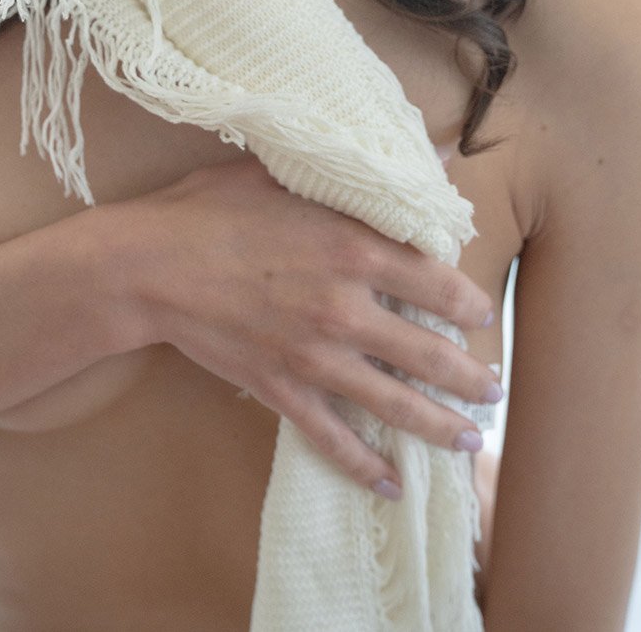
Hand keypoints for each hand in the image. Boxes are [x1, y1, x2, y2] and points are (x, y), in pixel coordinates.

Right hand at [128, 156, 499, 496]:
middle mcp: (344, 307)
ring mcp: (313, 356)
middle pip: (428, 353)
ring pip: (394, 404)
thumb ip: (356, 171)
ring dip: (438, 426)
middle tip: (493, 389)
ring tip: (469, 439)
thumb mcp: (284, 171)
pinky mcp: (280, 389)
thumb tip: (422, 154)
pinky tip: (391, 486)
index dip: (468, 303)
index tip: (482, 314)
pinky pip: (333, 439)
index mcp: (352, 248)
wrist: (147, 265)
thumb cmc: (212, 206)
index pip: (437, 282)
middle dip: (470, 377)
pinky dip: (364, 468)